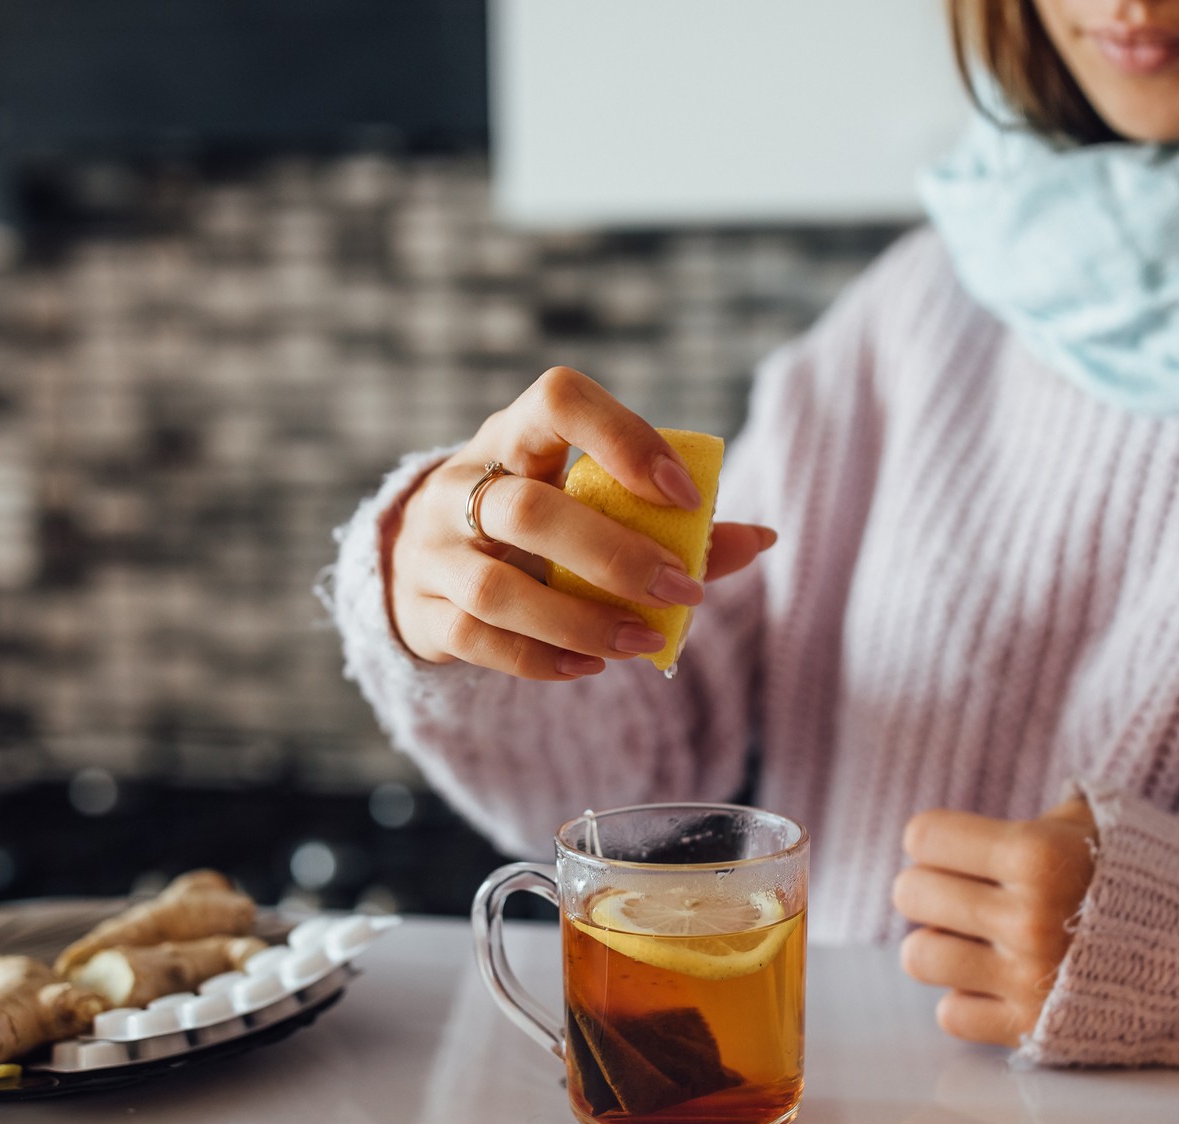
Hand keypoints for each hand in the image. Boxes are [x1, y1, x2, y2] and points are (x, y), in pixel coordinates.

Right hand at [383, 367, 776, 679]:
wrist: (418, 562)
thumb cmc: (532, 525)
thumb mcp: (586, 502)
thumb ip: (670, 523)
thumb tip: (760, 539)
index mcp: (514, 436)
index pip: (558, 401)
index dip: (625, 441)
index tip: (687, 497)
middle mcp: (460, 484)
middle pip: (527, 510)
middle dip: (615, 556)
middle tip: (682, 590)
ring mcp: (431, 551)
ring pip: (497, 589)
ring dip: (581, 621)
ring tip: (644, 641)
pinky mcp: (420, 611)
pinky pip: (477, 641)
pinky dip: (541, 659)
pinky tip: (592, 667)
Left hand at [895, 795, 1097, 1046]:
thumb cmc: (1149, 878)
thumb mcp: (1096, 823)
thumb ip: (1028, 819)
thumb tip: (969, 831)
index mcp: (1037, 852)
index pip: (923, 836)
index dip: (937, 840)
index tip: (960, 849)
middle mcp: (1026, 915)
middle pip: (910, 893)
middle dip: (932, 888)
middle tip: (967, 894)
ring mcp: (1026, 976)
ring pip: (919, 955)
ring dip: (943, 944)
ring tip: (978, 939)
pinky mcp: (1032, 1027)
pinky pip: (951, 1013)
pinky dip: (968, 998)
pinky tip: (1000, 981)